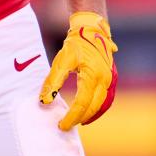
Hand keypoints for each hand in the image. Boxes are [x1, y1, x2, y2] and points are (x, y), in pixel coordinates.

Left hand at [40, 11, 117, 130]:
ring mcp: (111, 80)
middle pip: (93, 107)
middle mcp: (105, 80)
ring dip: (91, 115)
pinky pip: (107, 99)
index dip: (72, 116)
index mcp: (93, 76)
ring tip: (78, 122)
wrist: (92, 30)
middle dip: (80, 118)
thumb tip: (44, 100)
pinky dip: (99, 108)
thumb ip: (53, 81)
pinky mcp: (112, 78)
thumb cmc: (76, 44)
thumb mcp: (61, 61)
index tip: (61, 125)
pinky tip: (90, 112)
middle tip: (66, 125)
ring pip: (103, 105)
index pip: (82, 104)